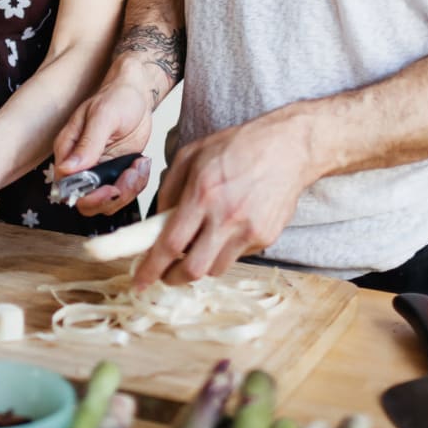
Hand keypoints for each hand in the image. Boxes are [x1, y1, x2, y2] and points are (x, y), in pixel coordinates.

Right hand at [53, 77, 153, 215]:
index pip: (68, 187)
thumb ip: (88, 143)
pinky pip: (124, 193)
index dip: (88, 195)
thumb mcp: (103, 116)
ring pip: (107, 202)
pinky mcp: (115, 172)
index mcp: (67, 150)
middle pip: (87, 202)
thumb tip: (67, 169)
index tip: (111, 188)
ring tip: (139, 165)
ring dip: (128, 191)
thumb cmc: (117, 97)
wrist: (137, 94)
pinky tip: (142, 164)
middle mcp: (80, 165)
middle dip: (112, 197)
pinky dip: (137, 184)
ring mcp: (99, 170)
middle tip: (131, 176)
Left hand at [132, 103, 315, 287]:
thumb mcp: (191, 155)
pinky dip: (225, 250)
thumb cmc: (239, 146)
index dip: (152, 268)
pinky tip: (229, 227)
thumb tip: (157, 220)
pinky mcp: (265, 238)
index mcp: (202, 193)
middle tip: (166, 272)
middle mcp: (226, 216)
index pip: (170, 243)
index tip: (140, 280)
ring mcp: (249, 230)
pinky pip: (237, 257)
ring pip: (215, 269)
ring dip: (202, 262)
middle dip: (173, 277)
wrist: (287, 148)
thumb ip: (169, 188)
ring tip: (201, 241)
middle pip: (193, 269)